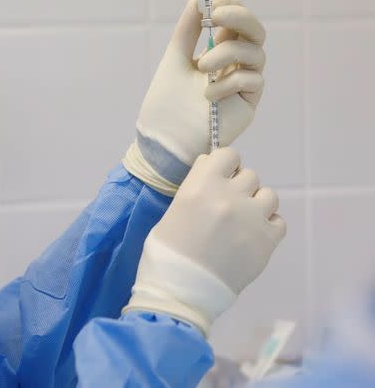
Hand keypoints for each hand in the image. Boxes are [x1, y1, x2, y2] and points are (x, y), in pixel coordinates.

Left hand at [123, 0, 265, 194]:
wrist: (162, 140)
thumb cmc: (166, 103)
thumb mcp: (175, 59)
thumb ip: (187, 31)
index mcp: (219, 50)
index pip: (237, 21)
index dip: (232, 7)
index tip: (214, 2)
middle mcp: (235, 65)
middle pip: (255, 32)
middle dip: (240, 18)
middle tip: (217, 16)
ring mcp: (244, 84)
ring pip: (255, 54)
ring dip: (228, 52)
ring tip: (202, 67)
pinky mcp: (248, 104)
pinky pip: (253, 81)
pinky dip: (230, 81)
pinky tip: (208, 94)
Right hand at [124, 148, 285, 335]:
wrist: (181, 290)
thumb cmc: (167, 250)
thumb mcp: (175, 207)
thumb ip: (197, 186)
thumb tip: (213, 170)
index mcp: (202, 185)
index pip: (228, 155)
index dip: (225, 165)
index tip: (219, 177)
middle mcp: (230, 196)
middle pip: (249, 175)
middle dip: (239, 187)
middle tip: (227, 206)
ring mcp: (252, 218)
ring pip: (269, 195)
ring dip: (257, 204)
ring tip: (243, 222)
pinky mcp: (268, 241)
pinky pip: (278, 221)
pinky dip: (268, 226)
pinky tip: (251, 237)